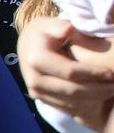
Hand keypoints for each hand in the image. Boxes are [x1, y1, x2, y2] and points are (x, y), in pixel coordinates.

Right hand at [20, 15, 113, 132]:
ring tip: (111, 91)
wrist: (27, 46)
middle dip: (98, 90)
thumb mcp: (50, 24)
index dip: (93, 74)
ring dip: (94, 100)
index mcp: (37, 60)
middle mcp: (34, 79)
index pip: (70, 71)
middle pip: (72, 91)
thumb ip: (60, 26)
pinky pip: (66, 108)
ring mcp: (36, 91)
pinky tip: (99, 97)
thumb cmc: (45, 32)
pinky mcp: (40, 99)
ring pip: (70, 103)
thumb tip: (68, 29)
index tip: (111, 73)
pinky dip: (85, 105)